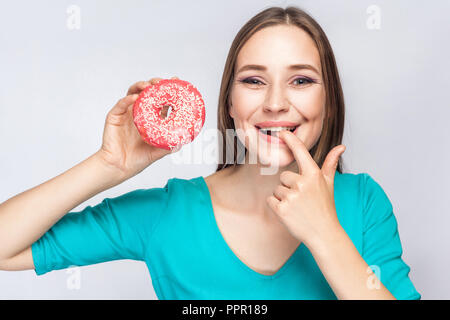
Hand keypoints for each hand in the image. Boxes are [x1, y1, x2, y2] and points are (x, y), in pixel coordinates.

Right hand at [97, 76, 180, 180]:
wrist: (119, 168)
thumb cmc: (137, 160)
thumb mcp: (157, 152)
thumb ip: (169, 145)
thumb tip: (184, 140)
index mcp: (150, 119)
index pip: (161, 100)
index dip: (168, 90)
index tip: (177, 81)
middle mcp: (139, 113)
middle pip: (147, 92)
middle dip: (155, 84)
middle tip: (163, 82)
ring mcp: (126, 113)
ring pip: (133, 93)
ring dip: (141, 86)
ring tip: (149, 86)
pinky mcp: (114, 116)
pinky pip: (120, 104)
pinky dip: (128, 99)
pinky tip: (135, 98)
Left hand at [266, 130, 345, 246]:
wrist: (324, 234)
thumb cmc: (325, 208)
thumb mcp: (329, 184)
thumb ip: (330, 164)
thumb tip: (341, 146)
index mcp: (314, 175)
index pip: (300, 152)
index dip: (290, 140)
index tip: (282, 132)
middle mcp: (302, 184)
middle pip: (283, 176)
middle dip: (289, 187)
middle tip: (302, 200)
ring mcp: (291, 197)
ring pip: (277, 189)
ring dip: (283, 198)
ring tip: (297, 208)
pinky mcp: (281, 209)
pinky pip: (270, 200)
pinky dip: (276, 206)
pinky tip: (289, 213)